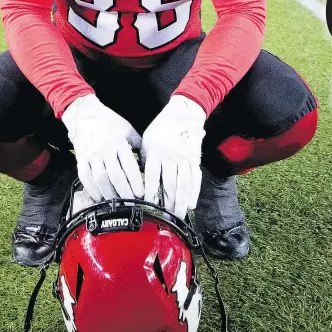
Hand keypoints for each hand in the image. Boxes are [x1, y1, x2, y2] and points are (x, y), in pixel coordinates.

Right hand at [62, 94, 144, 201]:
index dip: (136, 181)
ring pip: (101, 179)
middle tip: (132, 202)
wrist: (85, 115)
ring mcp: (91, 155)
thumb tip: (148, 162)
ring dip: (110, 194)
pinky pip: (85, 178)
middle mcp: (105, 150)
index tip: (142, 193)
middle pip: (115, 176)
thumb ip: (138, 145)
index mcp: (119, 142)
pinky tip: (99, 198)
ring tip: (118, 203)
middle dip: (125, 192)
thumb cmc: (109, 122)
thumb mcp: (128, 130)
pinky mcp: (80, 160)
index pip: (129, 166)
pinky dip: (92, 190)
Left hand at [140, 95, 205, 218]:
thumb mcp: (148, 139)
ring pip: (184, 182)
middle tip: (165, 218)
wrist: (184, 112)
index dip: (150, 191)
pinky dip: (194, 192)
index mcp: (156, 150)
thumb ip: (144, 159)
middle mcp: (171, 154)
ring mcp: (185, 157)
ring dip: (181, 201)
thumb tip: (136, 179)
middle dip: (168, 202)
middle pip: (170, 182)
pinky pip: (196, 178)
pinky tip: (191, 204)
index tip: (147, 205)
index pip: (152, 174)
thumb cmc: (162, 127)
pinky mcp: (195, 158)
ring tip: (178, 215)